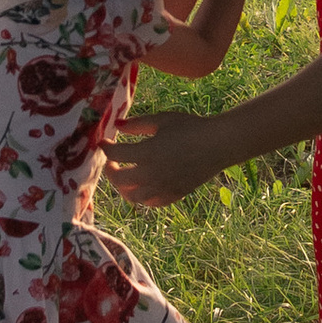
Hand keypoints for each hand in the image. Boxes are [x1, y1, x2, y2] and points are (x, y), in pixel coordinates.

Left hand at [102, 109, 228, 206]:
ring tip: (124, 176)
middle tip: (111, 162)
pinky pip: (150, 203)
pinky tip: (142, 186)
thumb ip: (137, 124)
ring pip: (132, 196)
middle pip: (118, 180)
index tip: (103, 143)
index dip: (105, 148)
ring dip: (123, 187)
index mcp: (147, 153)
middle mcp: (151, 174)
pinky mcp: (173, 195)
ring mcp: (162, 187)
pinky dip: (141, 197)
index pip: (115, 155)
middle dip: (109, 170)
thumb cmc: (191, 127)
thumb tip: (117, 126)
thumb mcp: (162, 120)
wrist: (218, 144)